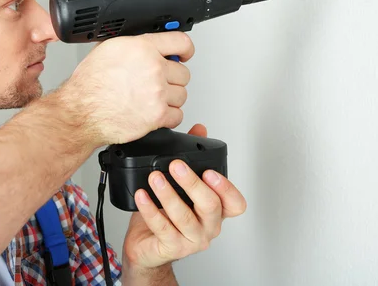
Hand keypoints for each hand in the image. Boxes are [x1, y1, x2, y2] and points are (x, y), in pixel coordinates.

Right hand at [61, 32, 194, 145]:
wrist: (81, 112)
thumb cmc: (89, 84)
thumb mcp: (107, 49)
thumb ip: (132, 44)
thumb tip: (145, 44)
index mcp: (142, 48)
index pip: (181, 42)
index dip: (185, 49)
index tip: (184, 55)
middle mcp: (153, 69)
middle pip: (183, 73)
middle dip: (172, 78)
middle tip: (158, 82)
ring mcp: (157, 93)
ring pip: (182, 95)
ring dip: (170, 98)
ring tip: (152, 98)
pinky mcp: (157, 115)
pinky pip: (178, 115)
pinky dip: (168, 117)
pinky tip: (153, 112)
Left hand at [122, 123, 246, 271]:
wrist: (146, 246)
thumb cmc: (166, 215)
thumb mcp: (180, 185)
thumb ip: (192, 157)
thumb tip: (199, 129)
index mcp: (216, 210)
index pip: (236, 203)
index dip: (227, 188)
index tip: (209, 172)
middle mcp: (208, 226)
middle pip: (210, 206)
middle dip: (192, 183)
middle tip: (175, 166)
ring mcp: (191, 239)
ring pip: (184, 216)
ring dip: (168, 194)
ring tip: (155, 178)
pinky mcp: (172, 248)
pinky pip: (161, 227)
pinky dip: (150, 209)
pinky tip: (141, 195)